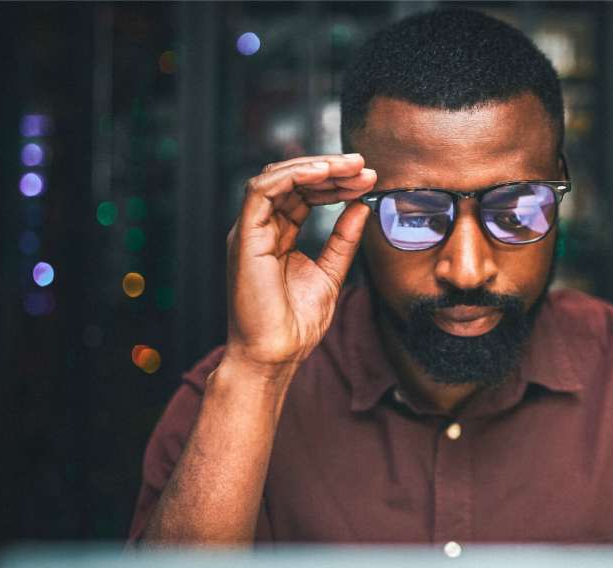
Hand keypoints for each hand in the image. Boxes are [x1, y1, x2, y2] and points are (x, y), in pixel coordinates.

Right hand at [224, 154, 375, 374]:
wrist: (276, 355)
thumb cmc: (296, 324)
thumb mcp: (330, 273)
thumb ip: (343, 239)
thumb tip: (361, 206)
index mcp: (277, 236)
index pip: (304, 194)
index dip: (335, 182)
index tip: (368, 180)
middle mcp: (261, 229)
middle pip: (292, 181)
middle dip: (331, 170)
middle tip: (364, 167)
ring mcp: (250, 231)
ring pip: (277, 178)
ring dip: (316, 167)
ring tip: (351, 167)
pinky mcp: (244, 237)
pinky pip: (261, 190)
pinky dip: (293, 176)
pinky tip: (324, 173)